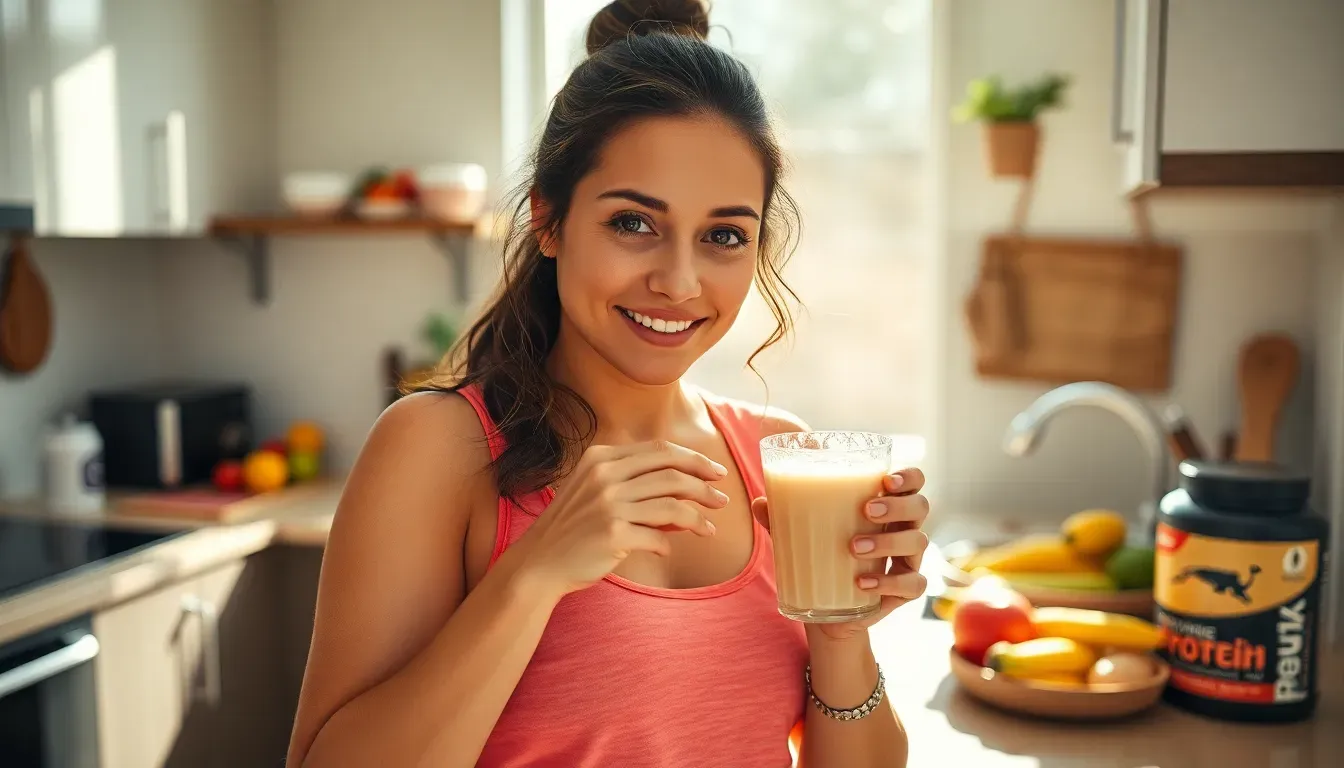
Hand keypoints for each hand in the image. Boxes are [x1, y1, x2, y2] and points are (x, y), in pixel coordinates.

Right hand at [513, 441, 724, 596]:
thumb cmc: (571, 529)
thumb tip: (684, 494)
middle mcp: (605, 476)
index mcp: (601, 458)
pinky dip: (668, 543)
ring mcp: (609, 504)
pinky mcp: (613, 534)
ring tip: (710, 528)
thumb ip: (633, 484)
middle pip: (671, 472)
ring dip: (697, 517)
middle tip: (722, 498)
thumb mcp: (594, 492)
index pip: (660, 450)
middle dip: (704, 485)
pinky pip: (658, 537)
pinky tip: (670, 548)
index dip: (693, 459)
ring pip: (672, 504)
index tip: (714, 471)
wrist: (538, 562)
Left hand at [751, 467, 930, 641]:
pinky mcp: (904, 592)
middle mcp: (903, 530)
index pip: (913, 483)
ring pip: (918, 542)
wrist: (828, 611)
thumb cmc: (821, 558)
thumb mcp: (800, 535)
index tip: (885, 480)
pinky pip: (913, 584)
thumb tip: (758, 501)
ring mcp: (908, 561)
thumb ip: (782, 518)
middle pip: (921, 507)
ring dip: (888, 542)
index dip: (909, 477)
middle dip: (898, 506)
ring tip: (853, 547)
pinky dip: (889, 582)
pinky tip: (863, 582)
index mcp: (885, 509)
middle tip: (866, 510)